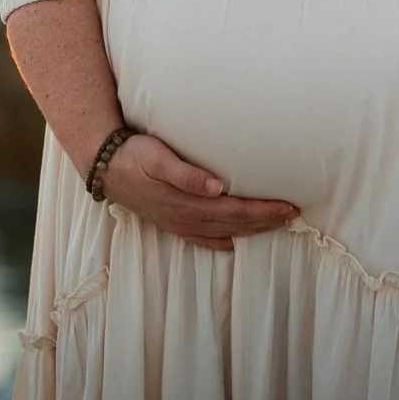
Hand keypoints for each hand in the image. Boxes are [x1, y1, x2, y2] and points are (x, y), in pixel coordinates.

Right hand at [97, 133, 298, 250]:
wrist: (103, 167)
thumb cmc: (133, 156)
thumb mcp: (157, 157)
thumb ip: (186, 173)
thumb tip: (217, 187)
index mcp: (188, 205)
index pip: (237, 212)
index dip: (265, 212)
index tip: (290, 206)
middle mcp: (187, 219)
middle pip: (236, 225)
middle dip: (267, 222)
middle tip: (295, 215)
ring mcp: (179, 224)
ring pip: (224, 233)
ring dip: (251, 231)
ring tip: (275, 225)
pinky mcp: (170, 222)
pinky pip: (202, 239)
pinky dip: (221, 243)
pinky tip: (232, 244)